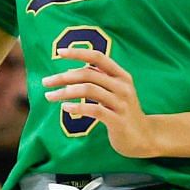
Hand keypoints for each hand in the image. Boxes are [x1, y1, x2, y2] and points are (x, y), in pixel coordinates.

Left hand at [41, 46, 163, 157]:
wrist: (144, 137)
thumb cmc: (123, 112)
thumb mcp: (115, 92)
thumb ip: (98, 80)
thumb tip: (69, 72)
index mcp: (121, 75)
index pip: (98, 57)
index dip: (78, 53)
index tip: (59, 52)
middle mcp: (122, 86)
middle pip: (88, 74)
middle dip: (63, 77)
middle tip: (45, 82)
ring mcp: (121, 103)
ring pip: (88, 90)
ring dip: (64, 92)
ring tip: (49, 96)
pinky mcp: (118, 120)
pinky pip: (94, 110)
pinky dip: (77, 107)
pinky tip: (65, 108)